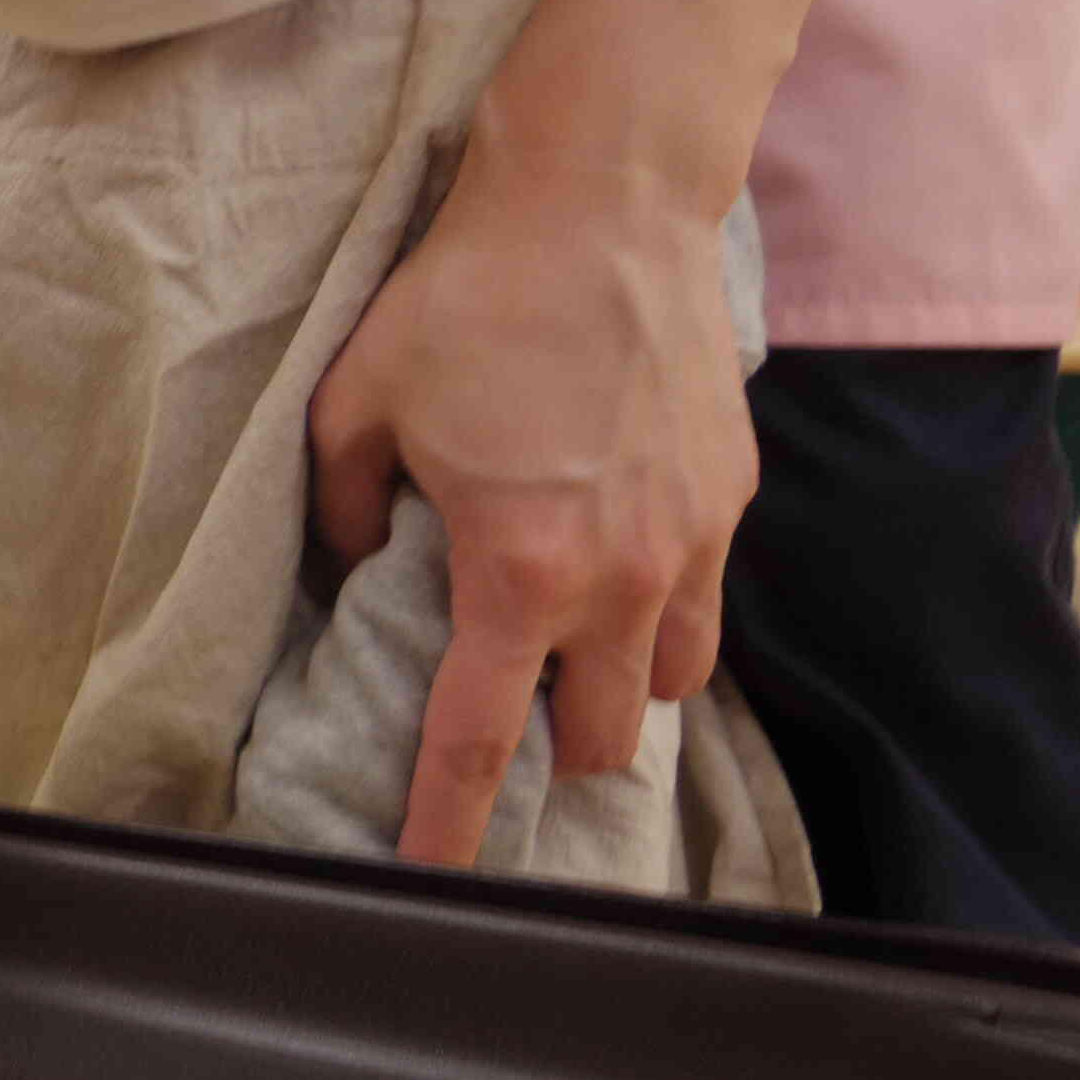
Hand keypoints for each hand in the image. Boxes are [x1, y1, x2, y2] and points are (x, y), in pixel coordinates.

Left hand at [309, 156, 758, 868]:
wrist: (600, 205)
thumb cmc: (467, 301)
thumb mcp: (355, 406)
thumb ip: (346, 510)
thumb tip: (354, 562)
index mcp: (519, 572)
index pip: (479, 741)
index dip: (447, 821)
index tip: (427, 875)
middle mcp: (621, 578)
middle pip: (600, 738)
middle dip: (550, 751)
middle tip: (505, 723)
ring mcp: (691, 541)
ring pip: (671, 684)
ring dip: (618, 692)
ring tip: (570, 656)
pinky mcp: (732, 496)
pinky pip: (703, 602)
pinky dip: (660, 615)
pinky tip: (616, 571)